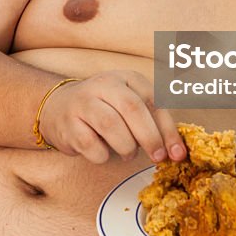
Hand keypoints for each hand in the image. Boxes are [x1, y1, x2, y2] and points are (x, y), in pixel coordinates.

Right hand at [38, 70, 187, 164]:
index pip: (153, 101)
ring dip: (126, 147)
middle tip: (157, 157)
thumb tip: (177, 151)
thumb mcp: (129, 105)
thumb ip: (153, 122)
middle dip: (150, 138)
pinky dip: (103, 155)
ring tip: (127, 152)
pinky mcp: (68, 124)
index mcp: (126, 78)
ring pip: (111, 126)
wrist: (58, 108)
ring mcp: (82, 102)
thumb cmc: (104, 110)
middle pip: (132, 109)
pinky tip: (102, 150)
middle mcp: (103, 85)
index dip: (168, 129)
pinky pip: (91, 146)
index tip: (178, 153)